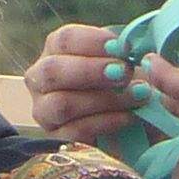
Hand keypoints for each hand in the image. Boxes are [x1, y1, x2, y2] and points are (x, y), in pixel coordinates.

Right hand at [22, 21, 134, 147]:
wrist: (135, 119)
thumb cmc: (126, 80)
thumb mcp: (125, 57)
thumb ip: (123, 48)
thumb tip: (127, 45)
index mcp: (56, 51)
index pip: (63, 40)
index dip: (93, 42)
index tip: (122, 48)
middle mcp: (41, 80)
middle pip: (52, 71)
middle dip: (90, 71)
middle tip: (124, 72)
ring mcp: (44, 112)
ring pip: (60, 104)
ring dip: (103, 99)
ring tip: (137, 95)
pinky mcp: (57, 139)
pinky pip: (75, 132)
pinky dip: (106, 122)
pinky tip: (129, 117)